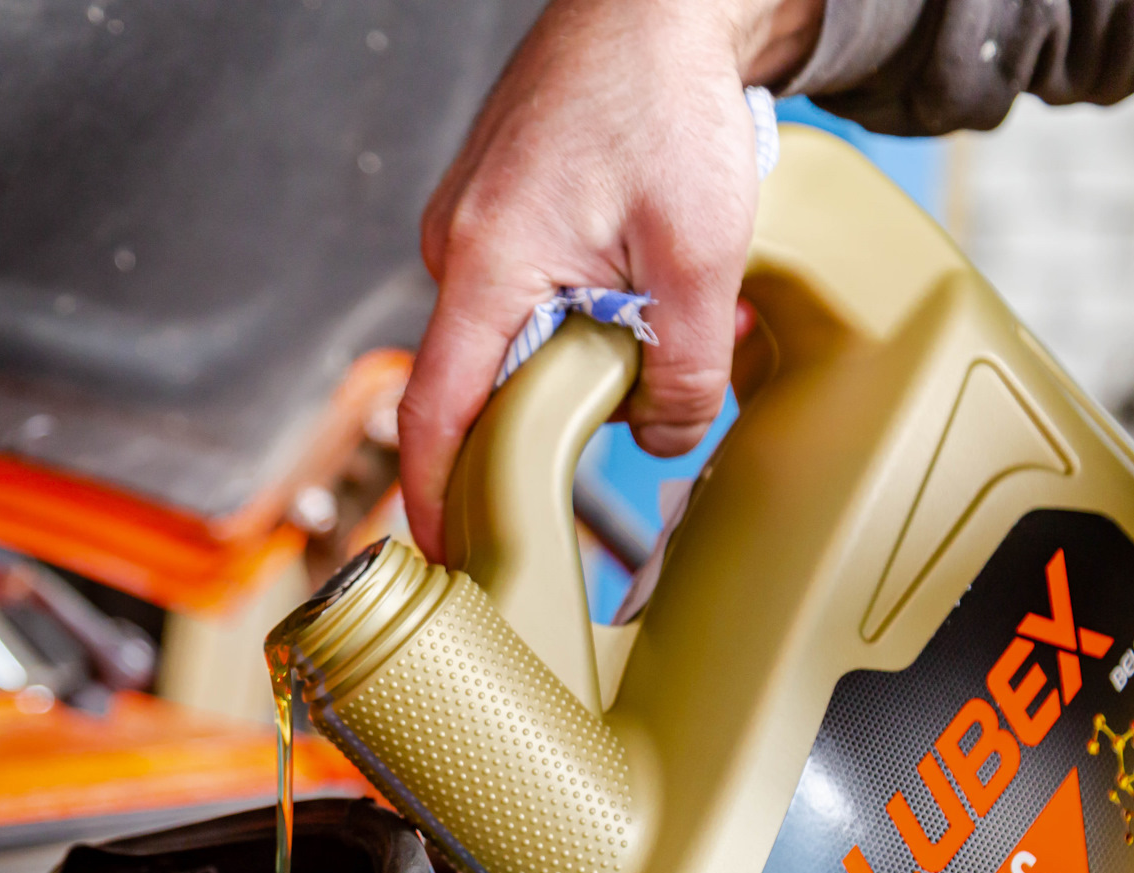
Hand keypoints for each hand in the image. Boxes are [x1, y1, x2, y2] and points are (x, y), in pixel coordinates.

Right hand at [397, 0, 821, 559]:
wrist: (656, 2)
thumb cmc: (665, 98)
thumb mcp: (701, 252)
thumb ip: (682, 366)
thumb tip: (666, 436)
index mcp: (487, 266)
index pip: (434, 414)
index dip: (433, 499)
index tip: (443, 557)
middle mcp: (458, 251)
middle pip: (481, 384)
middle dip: (548, 419)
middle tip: (620, 416)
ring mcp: (473, 230)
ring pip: (515, 339)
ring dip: (580, 355)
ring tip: (661, 310)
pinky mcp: (501, 215)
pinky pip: (527, 296)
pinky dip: (580, 312)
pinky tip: (638, 279)